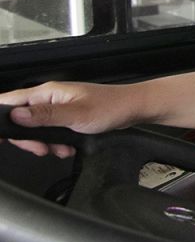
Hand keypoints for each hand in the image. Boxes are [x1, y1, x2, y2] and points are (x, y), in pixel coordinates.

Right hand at [0, 82, 138, 157]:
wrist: (133, 109)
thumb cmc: (111, 106)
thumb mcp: (76, 114)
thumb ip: (45, 116)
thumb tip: (17, 115)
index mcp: (47, 93)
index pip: (10, 101)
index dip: (0, 117)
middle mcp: (49, 99)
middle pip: (20, 121)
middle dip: (28, 139)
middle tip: (41, 148)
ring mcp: (57, 109)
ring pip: (36, 130)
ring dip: (45, 144)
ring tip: (61, 148)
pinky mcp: (66, 118)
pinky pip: (50, 134)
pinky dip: (56, 144)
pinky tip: (67, 147)